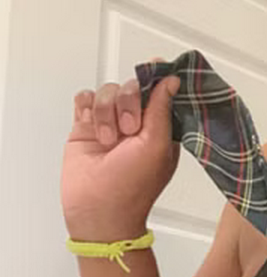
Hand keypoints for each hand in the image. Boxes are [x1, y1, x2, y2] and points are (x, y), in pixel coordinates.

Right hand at [61, 56, 180, 239]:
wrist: (97, 209)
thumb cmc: (131, 187)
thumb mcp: (158, 146)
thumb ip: (162, 109)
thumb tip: (172, 80)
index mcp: (159, 128)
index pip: (160, 92)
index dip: (158, 79)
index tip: (156, 67)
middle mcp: (135, 123)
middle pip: (131, 86)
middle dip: (128, 101)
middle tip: (128, 128)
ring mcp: (109, 124)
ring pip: (107, 90)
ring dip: (106, 111)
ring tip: (107, 139)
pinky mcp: (85, 126)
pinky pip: (85, 98)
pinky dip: (87, 107)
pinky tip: (90, 125)